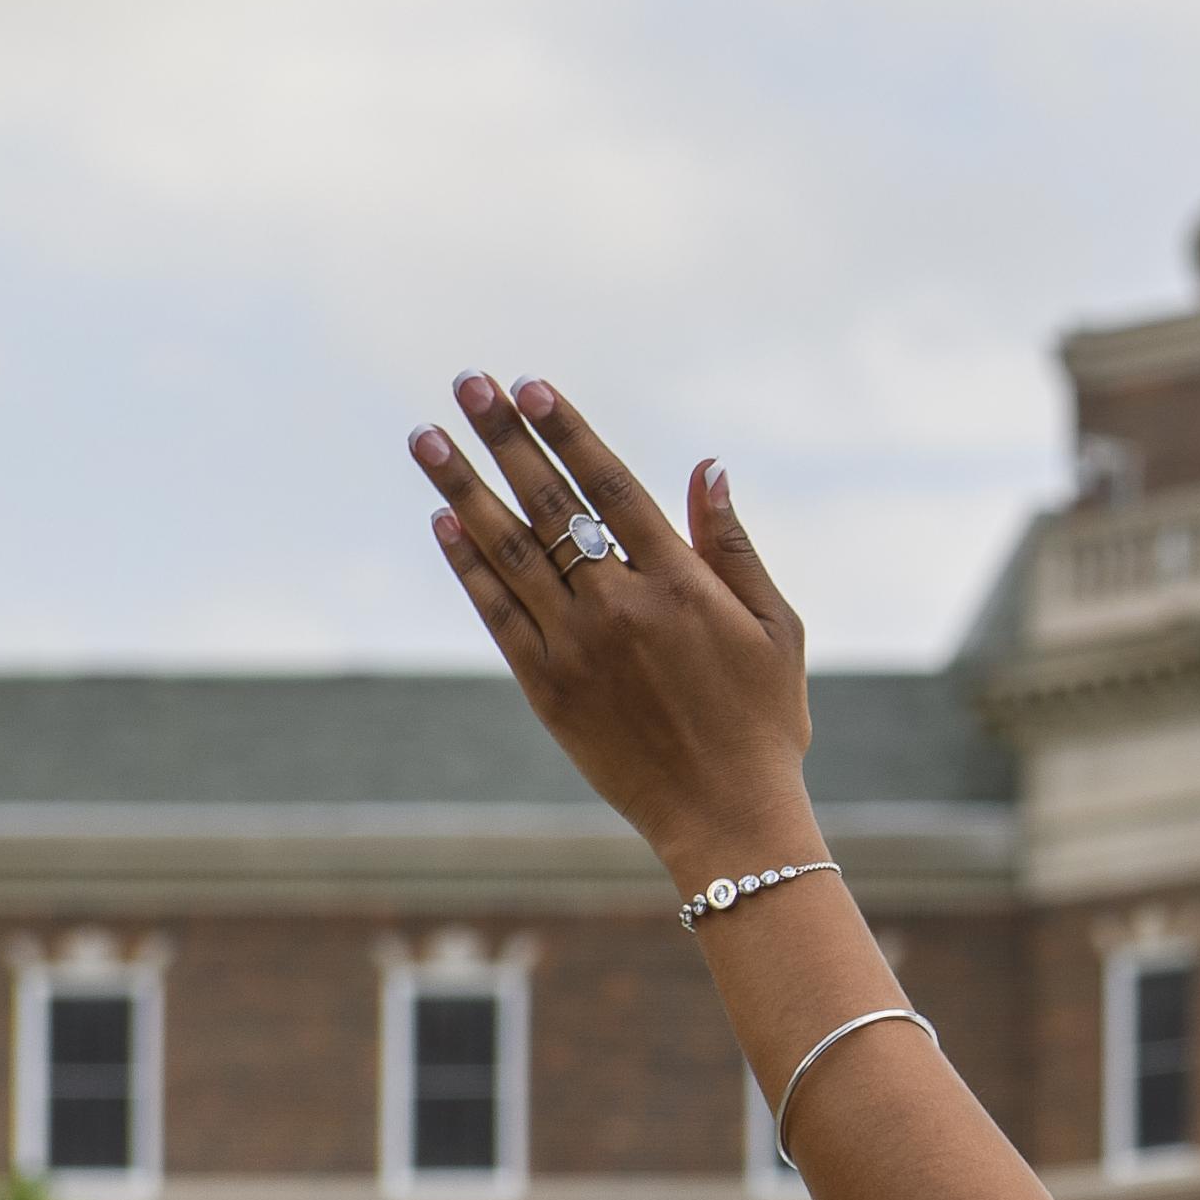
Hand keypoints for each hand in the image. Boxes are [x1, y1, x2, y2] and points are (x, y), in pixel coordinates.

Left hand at [411, 376, 818, 883]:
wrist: (726, 817)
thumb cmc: (763, 721)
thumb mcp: (774, 628)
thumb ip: (733, 546)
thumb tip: (707, 467)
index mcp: (681, 585)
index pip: (609, 488)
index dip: (566, 433)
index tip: (530, 386)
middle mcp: (620, 607)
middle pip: (548, 504)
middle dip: (503, 438)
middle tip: (467, 382)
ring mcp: (576, 647)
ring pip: (507, 550)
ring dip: (460, 488)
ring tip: (425, 436)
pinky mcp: (547, 688)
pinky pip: (496, 612)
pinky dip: (467, 565)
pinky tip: (443, 521)